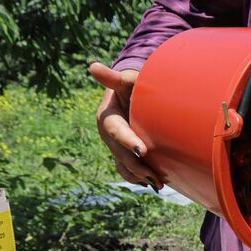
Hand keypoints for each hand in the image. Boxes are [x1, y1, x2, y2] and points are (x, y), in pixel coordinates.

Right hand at [90, 61, 161, 189]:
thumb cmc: (131, 85)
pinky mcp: (123, 153)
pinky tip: (152, 184)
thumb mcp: (124, 80)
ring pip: (123, 165)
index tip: (142, 151)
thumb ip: (112, 78)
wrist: (132, 95)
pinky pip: (126, 169)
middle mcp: (109, 135)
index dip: (127, 141)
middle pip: (120, 154)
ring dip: (139, 176)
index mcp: (107, 117)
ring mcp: (115, 146)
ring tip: (158, 184)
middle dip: (137, 166)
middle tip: (155, 176)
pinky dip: (137, 178)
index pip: (116, 131)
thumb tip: (92, 66)